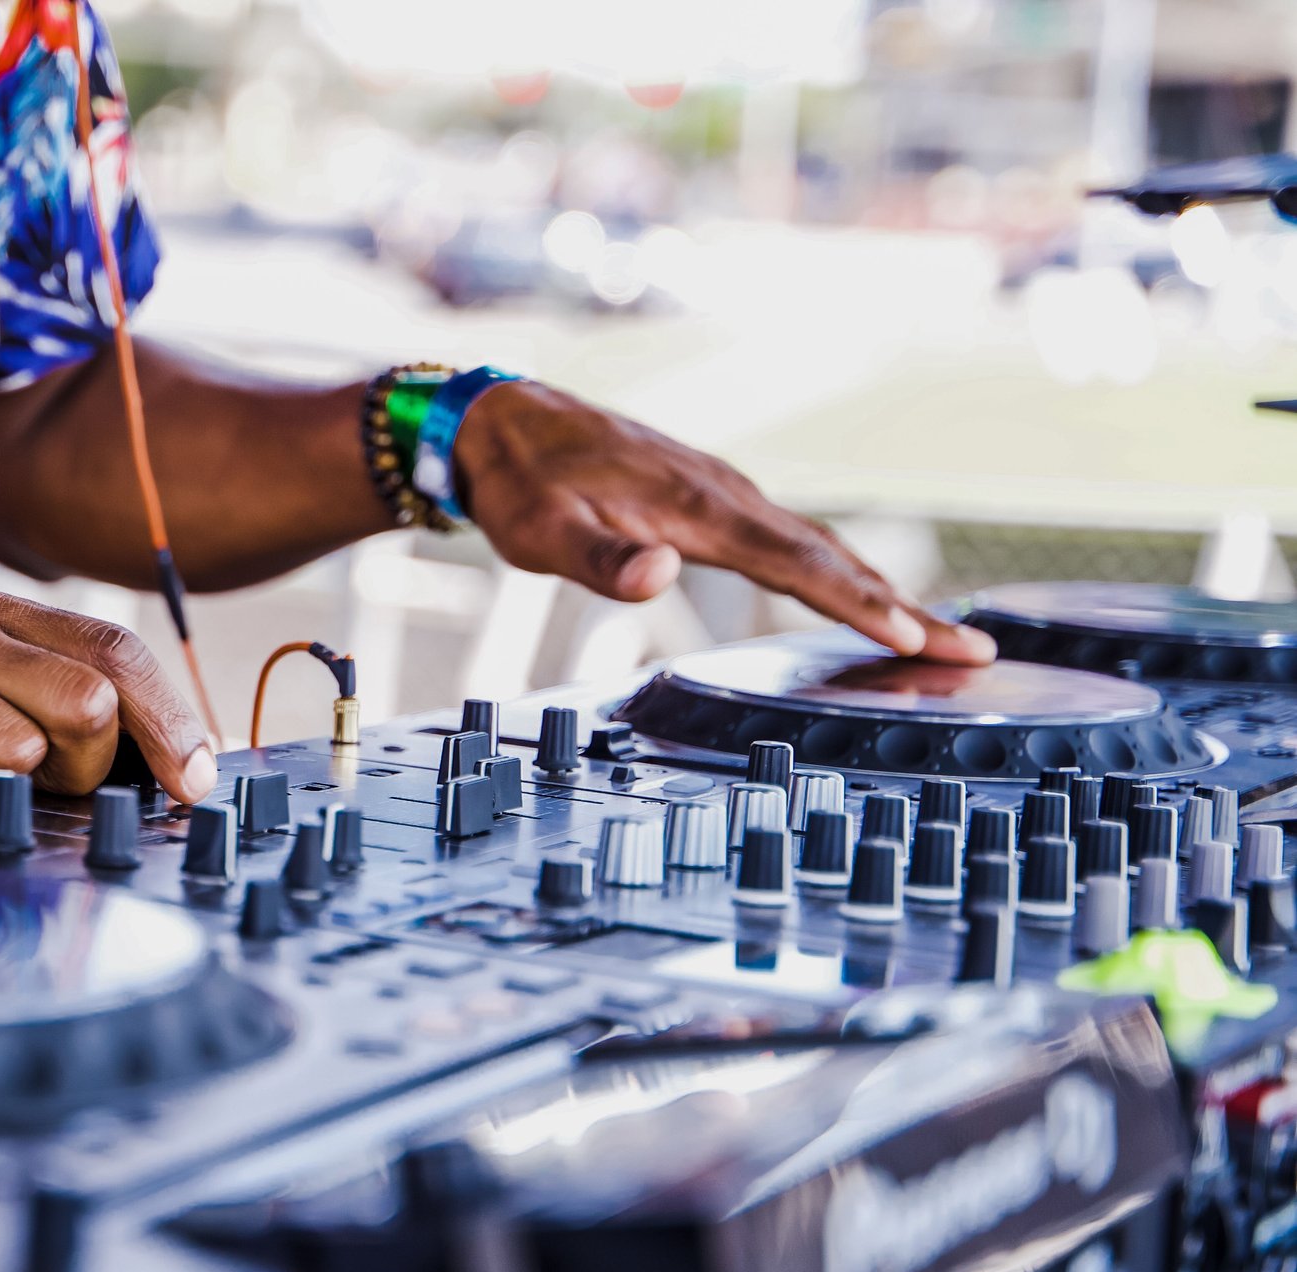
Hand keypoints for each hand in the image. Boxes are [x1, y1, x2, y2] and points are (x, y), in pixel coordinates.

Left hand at [456, 380, 995, 663]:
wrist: (501, 423)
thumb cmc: (520, 484)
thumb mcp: (539, 532)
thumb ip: (597, 559)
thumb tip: (660, 574)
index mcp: (695, 507)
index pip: (794, 563)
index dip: (856, 603)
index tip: (911, 638)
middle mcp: (723, 494)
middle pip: (828, 555)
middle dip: (901, 605)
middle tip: (970, 647)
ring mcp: (721, 492)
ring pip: (816, 544)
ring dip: (880, 587)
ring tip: (937, 631)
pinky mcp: (710, 497)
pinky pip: (790, 537)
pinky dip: (837, 567)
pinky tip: (854, 589)